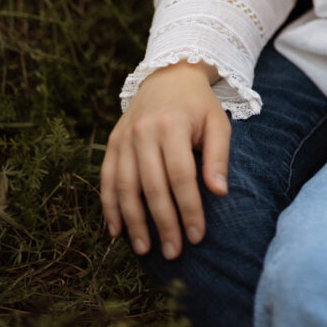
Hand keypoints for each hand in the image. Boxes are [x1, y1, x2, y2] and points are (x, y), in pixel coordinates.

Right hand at [101, 61, 229, 259]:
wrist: (169, 74)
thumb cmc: (198, 104)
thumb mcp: (218, 122)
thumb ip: (219, 156)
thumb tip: (219, 193)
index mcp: (173, 125)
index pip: (181, 175)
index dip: (188, 208)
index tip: (196, 236)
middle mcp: (145, 131)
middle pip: (152, 185)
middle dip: (163, 222)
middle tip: (173, 252)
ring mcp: (125, 136)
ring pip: (125, 186)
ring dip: (133, 221)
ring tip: (144, 249)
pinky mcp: (113, 141)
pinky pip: (107, 178)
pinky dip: (109, 206)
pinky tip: (116, 230)